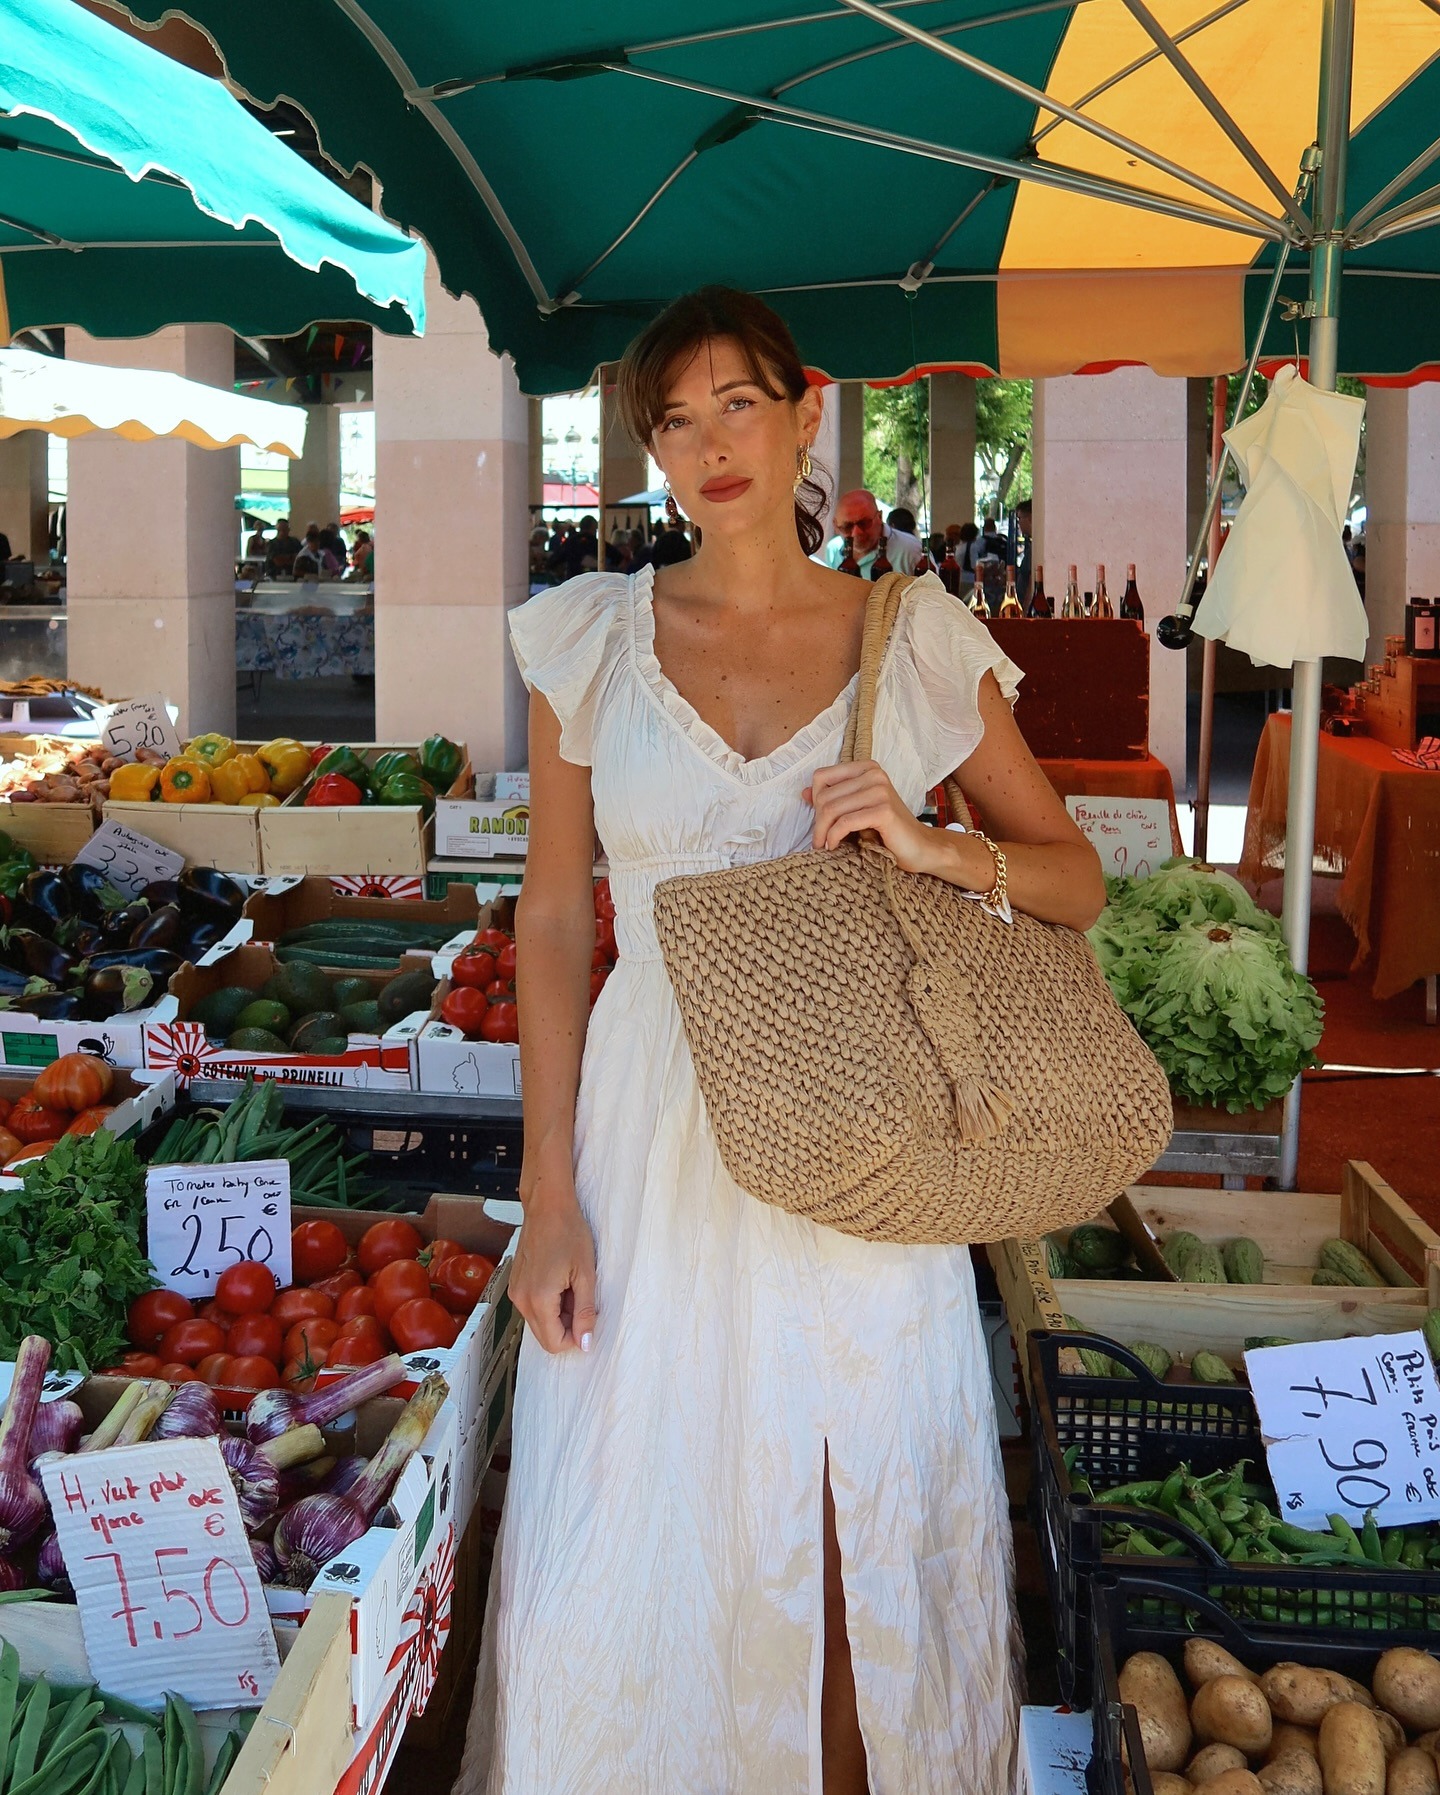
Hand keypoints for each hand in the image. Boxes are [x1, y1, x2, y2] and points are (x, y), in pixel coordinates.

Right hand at [510, 1176, 597, 1354]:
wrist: (547, 1206)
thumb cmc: (569, 1232)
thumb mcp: (586, 1274)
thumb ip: (585, 1312)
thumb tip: (585, 1344)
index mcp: (538, 1299)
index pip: (554, 1343)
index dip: (575, 1338)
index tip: (589, 1319)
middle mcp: (521, 1299)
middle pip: (544, 1336)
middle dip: (567, 1326)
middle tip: (582, 1299)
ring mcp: (515, 1291)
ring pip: (538, 1322)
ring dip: (558, 1314)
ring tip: (572, 1286)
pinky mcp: (515, 1283)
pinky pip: (532, 1307)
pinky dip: (548, 1303)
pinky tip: (560, 1280)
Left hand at [804, 759, 940, 874]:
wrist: (920, 848)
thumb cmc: (887, 831)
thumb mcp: (856, 810)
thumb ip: (833, 799)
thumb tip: (803, 793)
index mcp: (867, 768)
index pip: (821, 777)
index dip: (815, 802)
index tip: (820, 822)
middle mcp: (874, 774)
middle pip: (824, 795)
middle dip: (818, 822)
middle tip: (820, 840)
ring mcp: (880, 790)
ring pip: (831, 809)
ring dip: (822, 832)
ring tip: (824, 846)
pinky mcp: (884, 810)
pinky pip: (844, 822)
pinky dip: (834, 836)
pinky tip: (833, 847)